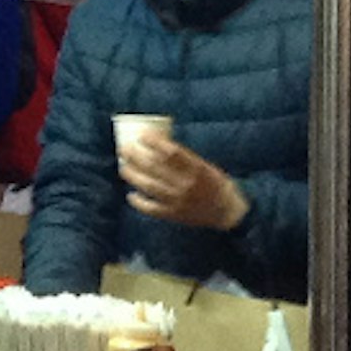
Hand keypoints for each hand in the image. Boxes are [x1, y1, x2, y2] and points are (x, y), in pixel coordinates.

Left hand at [121, 135, 247, 232]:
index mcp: (196, 169)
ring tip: (123, 168)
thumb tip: (161, 145)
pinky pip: (153, 209)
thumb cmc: (216, 184)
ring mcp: (179, 201)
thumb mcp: (205, 166)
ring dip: (133, 177)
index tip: (142, 135)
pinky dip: (140, 203)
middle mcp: (186, 184)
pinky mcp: (175, 215)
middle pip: (155, 168)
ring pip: (149, 186)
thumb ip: (186, 158)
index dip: (154, 143)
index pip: (171, 153)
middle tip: (124, 148)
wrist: (227, 212)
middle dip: (136, 157)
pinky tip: (131, 195)